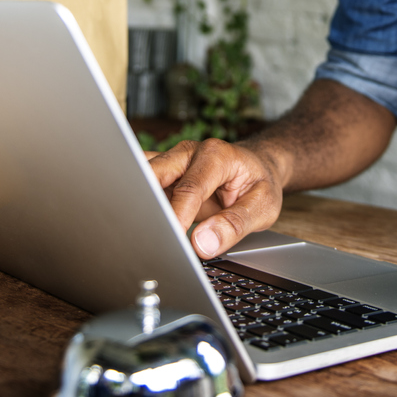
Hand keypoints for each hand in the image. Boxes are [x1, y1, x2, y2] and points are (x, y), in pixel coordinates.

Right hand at [148, 138, 284, 258]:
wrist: (257, 167)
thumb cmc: (259, 183)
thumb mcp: (263, 206)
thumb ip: (234, 225)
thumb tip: (203, 243)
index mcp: (216, 156)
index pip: (189, 189)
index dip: (177, 217)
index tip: (171, 241)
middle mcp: (189, 153)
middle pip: (155, 174)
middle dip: (146, 203)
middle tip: (144, 235)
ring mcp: (173, 160)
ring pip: (142, 176)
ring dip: (137, 201)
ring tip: (134, 229)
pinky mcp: (163, 172)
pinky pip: (142, 181)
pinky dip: (136, 200)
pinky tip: (135, 220)